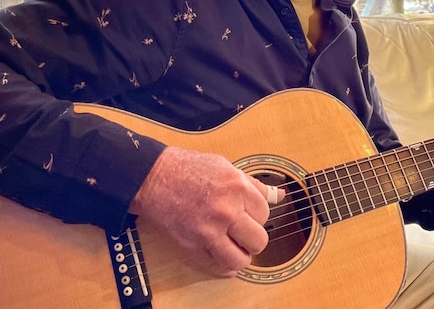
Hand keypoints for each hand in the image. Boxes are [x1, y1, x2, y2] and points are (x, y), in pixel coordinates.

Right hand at [130, 146, 282, 276]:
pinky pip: (218, 266)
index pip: (265, 214)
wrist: (153, 177)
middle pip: (259, 239)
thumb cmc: (188, 168)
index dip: (257, 215)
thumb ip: (253, 185)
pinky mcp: (192, 244)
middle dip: (253, 237)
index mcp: (237, 187)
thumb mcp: (226, 167)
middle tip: (243, 232)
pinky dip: (225, 267)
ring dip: (241, 255)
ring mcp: (209, 230)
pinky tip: (224, 258)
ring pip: (241, 259)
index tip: (248, 214)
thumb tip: (280, 194)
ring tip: (235, 246)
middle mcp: (226, 210)